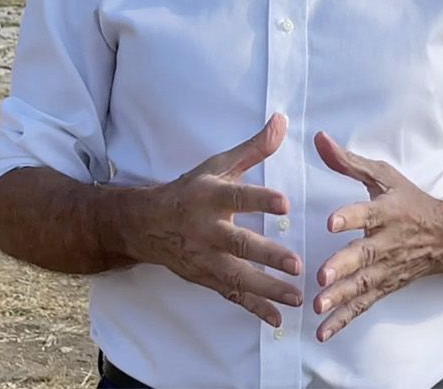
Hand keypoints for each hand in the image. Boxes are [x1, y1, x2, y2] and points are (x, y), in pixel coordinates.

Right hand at [128, 113, 304, 325]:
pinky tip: (278, 320)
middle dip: (267, 256)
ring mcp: (205, 259)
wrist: (145, 225)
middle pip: (238, 244)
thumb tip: (282, 121)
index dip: (259, 200)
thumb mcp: (217, 166)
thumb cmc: (189, 191)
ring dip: (267, 289)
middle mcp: (206, 230)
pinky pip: (232, 296)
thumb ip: (253, 148)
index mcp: (209, 197)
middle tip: (296, 263)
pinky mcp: (206, 279)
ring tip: (297, 295)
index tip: (285, 204)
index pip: (236, 197)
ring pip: (237, 277)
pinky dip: (254, 310)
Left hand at [311, 130, 442, 341]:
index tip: (330, 222)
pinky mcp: (385, 287)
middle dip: (344, 266)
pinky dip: (344, 320)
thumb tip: (319, 138)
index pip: (368, 213)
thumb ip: (349, 162)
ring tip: (319, 305)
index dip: (351, 217)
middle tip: (322, 276)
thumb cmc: (410, 202)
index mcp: (388, 211)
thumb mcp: (385, 176)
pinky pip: (363, 305)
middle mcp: (389, 242)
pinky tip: (322, 331)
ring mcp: (388, 268)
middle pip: (366, 255)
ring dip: (341, 297)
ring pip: (364, 284)